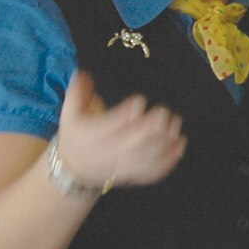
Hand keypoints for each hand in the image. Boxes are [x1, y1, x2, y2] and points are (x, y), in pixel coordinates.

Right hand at [55, 70, 185, 188]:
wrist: (75, 170)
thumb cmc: (76, 137)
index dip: (124, 114)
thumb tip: (82, 73)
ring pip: (145, 158)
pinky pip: (152, 172)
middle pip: (131, 143)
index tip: (139, 101)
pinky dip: (168, 162)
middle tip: (164, 112)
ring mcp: (121, 166)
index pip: (108, 126)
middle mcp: (107, 153)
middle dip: (150, 128)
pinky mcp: (132, 175)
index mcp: (92, 137)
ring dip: (164, 143)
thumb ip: (77, 93)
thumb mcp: (69, 114)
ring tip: (175, 126)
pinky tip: (179, 147)